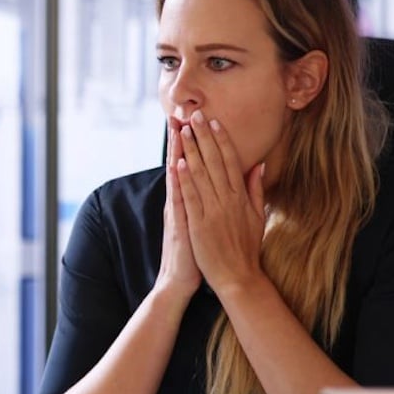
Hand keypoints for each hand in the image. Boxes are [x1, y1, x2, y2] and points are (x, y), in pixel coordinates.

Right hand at [156, 116, 201, 297]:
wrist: (180, 281)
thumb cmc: (197, 253)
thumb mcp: (204, 224)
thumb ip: (209, 203)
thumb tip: (217, 185)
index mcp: (190, 201)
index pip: (190, 166)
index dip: (192, 144)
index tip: (194, 122)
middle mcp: (180, 201)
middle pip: (180, 164)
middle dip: (181, 139)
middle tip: (179, 113)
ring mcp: (178, 211)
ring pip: (177, 176)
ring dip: (177, 152)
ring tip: (177, 129)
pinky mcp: (179, 223)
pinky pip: (179, 199)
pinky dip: (178, 182)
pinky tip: (177, 165)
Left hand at [175, 110, 266, 294]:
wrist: (238, 277)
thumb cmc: (246, 249)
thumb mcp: (257, 217)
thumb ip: (256, 189)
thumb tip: (259, 165)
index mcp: (241, 198)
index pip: (230, 161)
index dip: (221, 140)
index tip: (213, 122)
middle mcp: (228, 201)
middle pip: (214, 162)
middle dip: (204, 137)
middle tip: (195, 116)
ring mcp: (213, 212)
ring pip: (201, 175)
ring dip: (191, 151)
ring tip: (184, 130)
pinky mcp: (199, 225)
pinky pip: (192, 198)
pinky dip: (185, 180)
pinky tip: (179, 163)